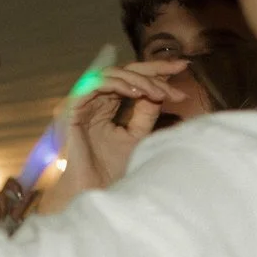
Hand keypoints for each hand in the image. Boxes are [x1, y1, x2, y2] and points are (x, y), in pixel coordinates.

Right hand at [57, 59, 184, 195]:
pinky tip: (138, 93)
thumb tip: (160, 90)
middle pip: (123, 71)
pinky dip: (118, 85)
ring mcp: (83, 104)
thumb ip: (146, 113)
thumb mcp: (138, 135)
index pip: (132, 80)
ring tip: (159, 91)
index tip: (183, 68)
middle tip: (178, 69)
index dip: (157, 72)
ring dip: (138, 80)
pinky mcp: (73, 109)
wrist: (95, 188)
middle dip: (152, 68)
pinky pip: (94, 86)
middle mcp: (94, 101)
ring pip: (111, 75)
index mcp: (107, 106)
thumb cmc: (113, 168)